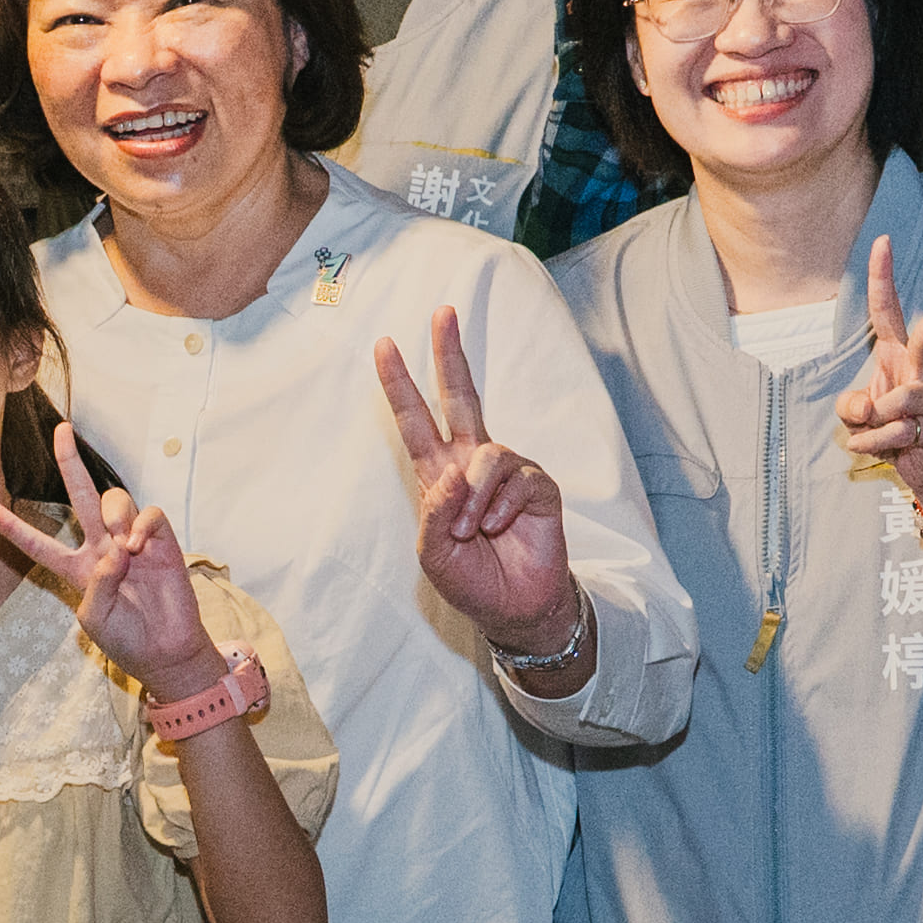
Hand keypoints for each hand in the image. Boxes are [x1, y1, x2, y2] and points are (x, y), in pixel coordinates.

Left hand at [0, 424, 227, 694]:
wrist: (165, 651)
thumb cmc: (126, 639)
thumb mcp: (95, 618)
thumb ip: (97, 583)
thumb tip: (114, 550)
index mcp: (76, 568)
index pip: (38, 544)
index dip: (13, 528)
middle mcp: (101, 547)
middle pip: (81, 495)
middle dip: (70, 462)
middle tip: (61, 431)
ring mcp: (130, 540)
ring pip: (115, 499)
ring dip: (115, 513)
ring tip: (122, 543)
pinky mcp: (161, 541)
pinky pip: (149, 513)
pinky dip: (143, 523)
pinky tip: (139, 544)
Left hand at [375, 309, 580, 659]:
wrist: (515, 609)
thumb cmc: (472, 579)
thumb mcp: (433, 554)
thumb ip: (434, 513)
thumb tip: (454, 472)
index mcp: (439, 473)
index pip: (416, 420)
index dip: (400, 384)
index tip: (384, 345)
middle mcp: (472, 463)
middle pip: (461, 396)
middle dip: (450, 354)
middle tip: (442, 313)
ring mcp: (507, 472)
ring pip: (488, 454)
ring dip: (475, 497)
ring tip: (473, 530)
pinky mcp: (538, 486)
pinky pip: (517, 479)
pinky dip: (502, 507)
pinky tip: (501, 528)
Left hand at [830, 236, 922, 522]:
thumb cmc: (894, 431)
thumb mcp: (860, 414)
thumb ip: (852, 404)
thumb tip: (869, 406)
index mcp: (898, 357)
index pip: (888, 312)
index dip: (883, 277)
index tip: (883, 241)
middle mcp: (920, 371)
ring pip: (888, 404)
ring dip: (870, 427)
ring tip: (884, 435)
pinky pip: (887, 434)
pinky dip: (873, 447)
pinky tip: (892, 450)